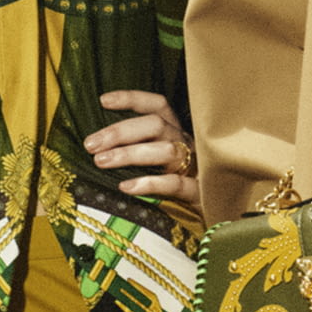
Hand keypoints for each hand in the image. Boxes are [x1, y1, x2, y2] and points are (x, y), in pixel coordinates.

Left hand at [84, 89, 200, 215]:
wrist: (221, 212)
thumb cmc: (183, 184)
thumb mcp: (163, 162)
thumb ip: (141, 149)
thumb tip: (100, 147)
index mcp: (178, 132)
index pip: (157, 106)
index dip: (132, 99)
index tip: (103, 101)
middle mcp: (188, 142)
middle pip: (157, 125)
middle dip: (121, 132)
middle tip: (91, 144)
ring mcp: (197, 166)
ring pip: (165, 151)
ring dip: (130, 154)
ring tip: (101, 162)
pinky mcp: (200, 192)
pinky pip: (175, 184)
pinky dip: (149, 183)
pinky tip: (125, 186)